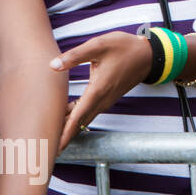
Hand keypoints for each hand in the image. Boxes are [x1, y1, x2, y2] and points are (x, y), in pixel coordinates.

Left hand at [54, 31, 152, 150]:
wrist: (149, 55)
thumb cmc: (126, 48)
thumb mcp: (100, 46)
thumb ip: (75, 56)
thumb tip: (53, 65)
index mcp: (98, 89)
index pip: (78, 117)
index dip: (65, 133)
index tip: (55, 149)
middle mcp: (102, 99)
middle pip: (79, 123)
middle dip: (63, 136)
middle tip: (46, 148)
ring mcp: (106, 100)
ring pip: (84, 118)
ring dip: (68, 127)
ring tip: (50, 134)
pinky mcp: (106, 97)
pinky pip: (88, 112)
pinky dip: (75, 118)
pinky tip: (64, 116)